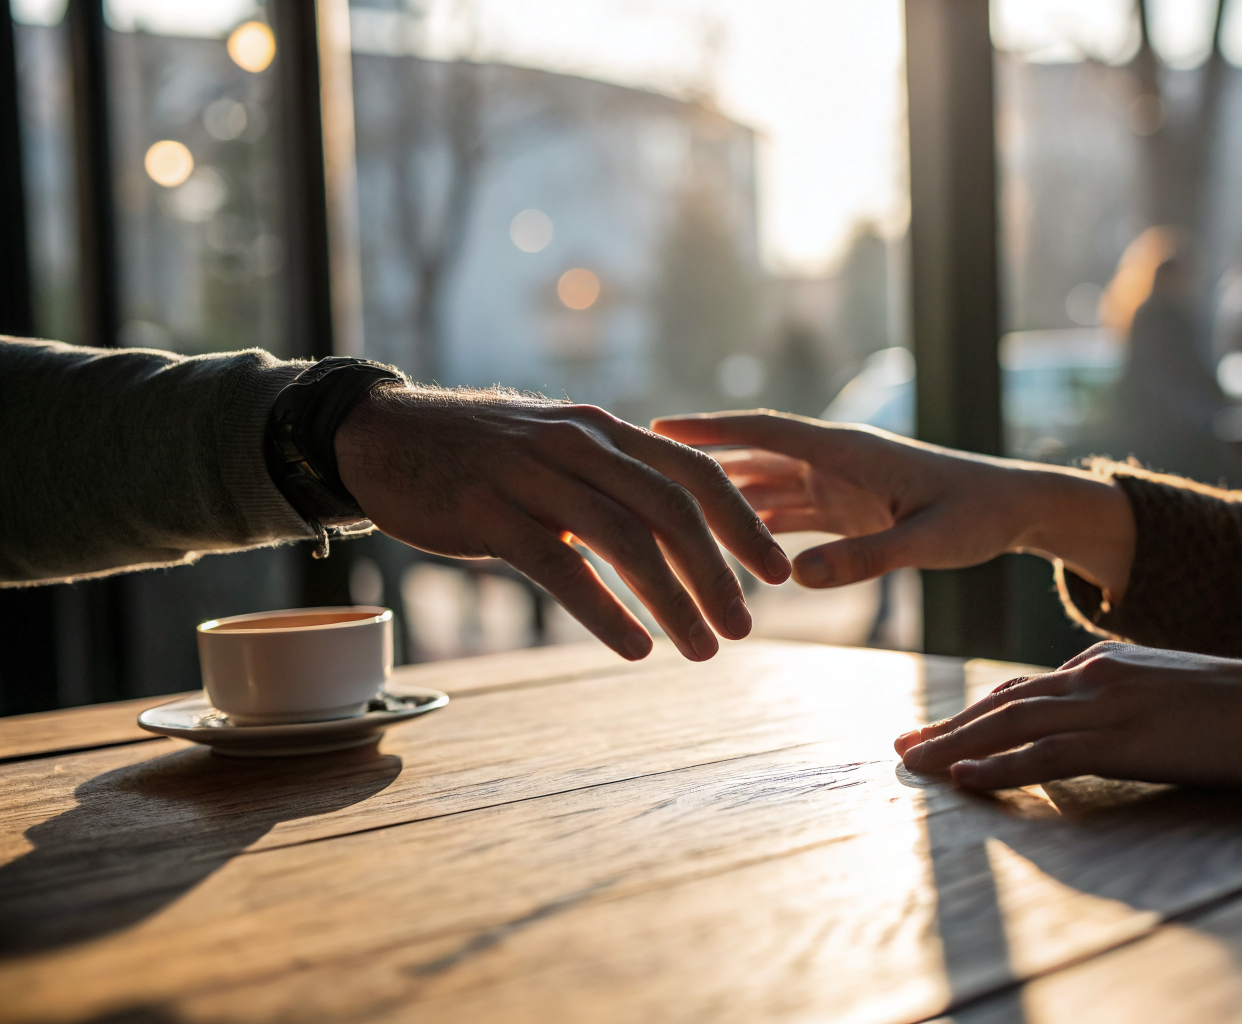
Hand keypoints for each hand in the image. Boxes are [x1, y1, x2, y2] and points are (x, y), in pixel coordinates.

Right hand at [335, 386, 791, 661]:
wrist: (383, 436)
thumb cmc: (481, 455)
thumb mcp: (556, 451)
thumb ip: (612, 480)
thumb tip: (673, 525)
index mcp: (604, 432)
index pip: (696, 473)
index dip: (744, 524)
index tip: (778, 572)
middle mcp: (579, 446)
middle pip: (672, 510)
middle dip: (719, 573)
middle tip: (746, 627)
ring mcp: (533, 477)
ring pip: (624, 541)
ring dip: (673, 601)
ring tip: (702, 649)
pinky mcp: (489, 513)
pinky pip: (560, 568)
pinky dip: (605, 611)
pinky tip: (635, 647)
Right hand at [651, 410, 1133, 595]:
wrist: (1014, 508)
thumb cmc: (977, 516)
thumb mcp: (926, 542)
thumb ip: (865, 558)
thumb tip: (795, 580)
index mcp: (846, 451)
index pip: (763, 430)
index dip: (709, 429)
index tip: (656, 428)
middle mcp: (830, 460)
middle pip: (749, 457)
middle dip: (696, 464)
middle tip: (633, 472)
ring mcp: (833, 483)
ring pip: (759, 486)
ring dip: (716, 498)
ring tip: (657, 512)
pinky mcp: (841, 508)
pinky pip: (781, 514)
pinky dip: (747, 527)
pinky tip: (713, 547)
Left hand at [895, 642, 1241, 789]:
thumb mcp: (1171, 695)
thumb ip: (1126, 704)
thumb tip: (1095, 729)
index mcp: (1105, 664)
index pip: (1024, 689)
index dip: (975, 711)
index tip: (938, 730)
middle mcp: (1094, 676)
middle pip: (1001, 703)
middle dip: (948, 727)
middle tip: (903, 747)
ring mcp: (1105, 704)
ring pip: (1008, 724)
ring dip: (954, 746)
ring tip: (913, 764)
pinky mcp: (1120, 739)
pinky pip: (1044, 754)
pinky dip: (997, 767)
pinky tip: (963, 779)